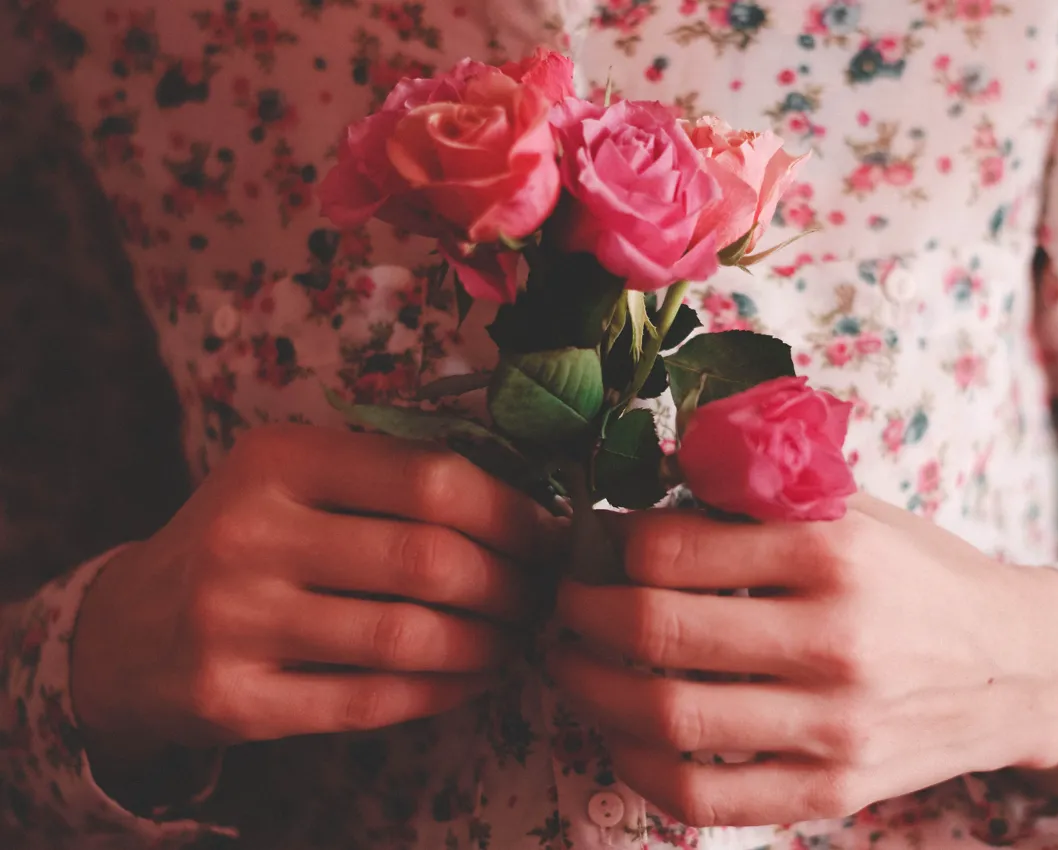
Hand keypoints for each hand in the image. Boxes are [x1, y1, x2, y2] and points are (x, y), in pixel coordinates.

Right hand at [72, 425, 560, 784]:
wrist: (127, 632)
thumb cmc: (247, 539)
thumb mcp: (296, 477)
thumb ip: (392, 475)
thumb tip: (532, 499)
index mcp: (279, 458)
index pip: (431, 479)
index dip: (512, 512)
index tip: (550, 534)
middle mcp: (250, 533)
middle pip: (430, 561)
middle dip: (511, 584)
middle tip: (540, 595)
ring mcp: (235, 622)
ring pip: (409, 637)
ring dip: (488, 644)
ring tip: (515, 638)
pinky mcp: (234, 701)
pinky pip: (372, 700)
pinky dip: (443, 692)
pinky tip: (473, 678)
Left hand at [548, 495, 1057, 826]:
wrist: (1016, 666)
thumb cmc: (917, 573)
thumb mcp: (852, 508)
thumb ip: (756, 494)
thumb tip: (647, 479)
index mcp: (834, 552)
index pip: (671, 549)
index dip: (607, 544)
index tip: (594, 543)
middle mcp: (835, 640)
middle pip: (655, 632)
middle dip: (580, 615)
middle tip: (562, 602)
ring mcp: (835, 726)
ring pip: (669, 719)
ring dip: (590, 690)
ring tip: (569, 664)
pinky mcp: (833, 791)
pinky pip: (705, 797)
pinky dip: (639, 767)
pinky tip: (619, 733)